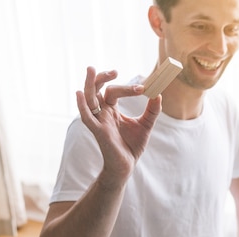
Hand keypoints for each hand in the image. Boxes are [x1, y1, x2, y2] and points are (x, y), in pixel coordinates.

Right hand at [76, 66, 160, 186]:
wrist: (127, 165)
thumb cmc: (132, 145)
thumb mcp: (146, 125)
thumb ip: (152, 111)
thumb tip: (158, 94)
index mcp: (111, 110)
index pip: (113, 91)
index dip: (127, 88)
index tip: (143, 88)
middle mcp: (102, 113)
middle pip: (96, 90)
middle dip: (102, 78)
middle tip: (114, 71)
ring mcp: (98, 121)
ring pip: (89, 99)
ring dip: (89, 84)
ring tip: (91, 69)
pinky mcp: (98, 131)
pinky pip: (87, 117)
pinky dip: (82, 106)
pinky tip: (80, 94)